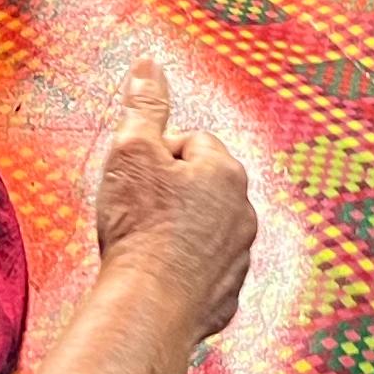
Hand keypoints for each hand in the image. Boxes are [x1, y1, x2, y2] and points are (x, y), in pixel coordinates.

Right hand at [89, 59, 255, 347]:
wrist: (147, 308)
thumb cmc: (139, 230)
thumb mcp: (131, 150)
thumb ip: (144, 104)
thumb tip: (148, 65)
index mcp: (225, 172)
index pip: (188, 142)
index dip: (153, 156)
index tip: (133, 179)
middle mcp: (242, 212)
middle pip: (199, 186)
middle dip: (168, 193)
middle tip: (135, 212)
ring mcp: (238, 256)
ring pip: (204, 229)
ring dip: (177, 232)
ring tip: (144, 246)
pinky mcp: (226, 295)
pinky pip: (204, 271)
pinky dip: (183, 270)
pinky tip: (156, 275)